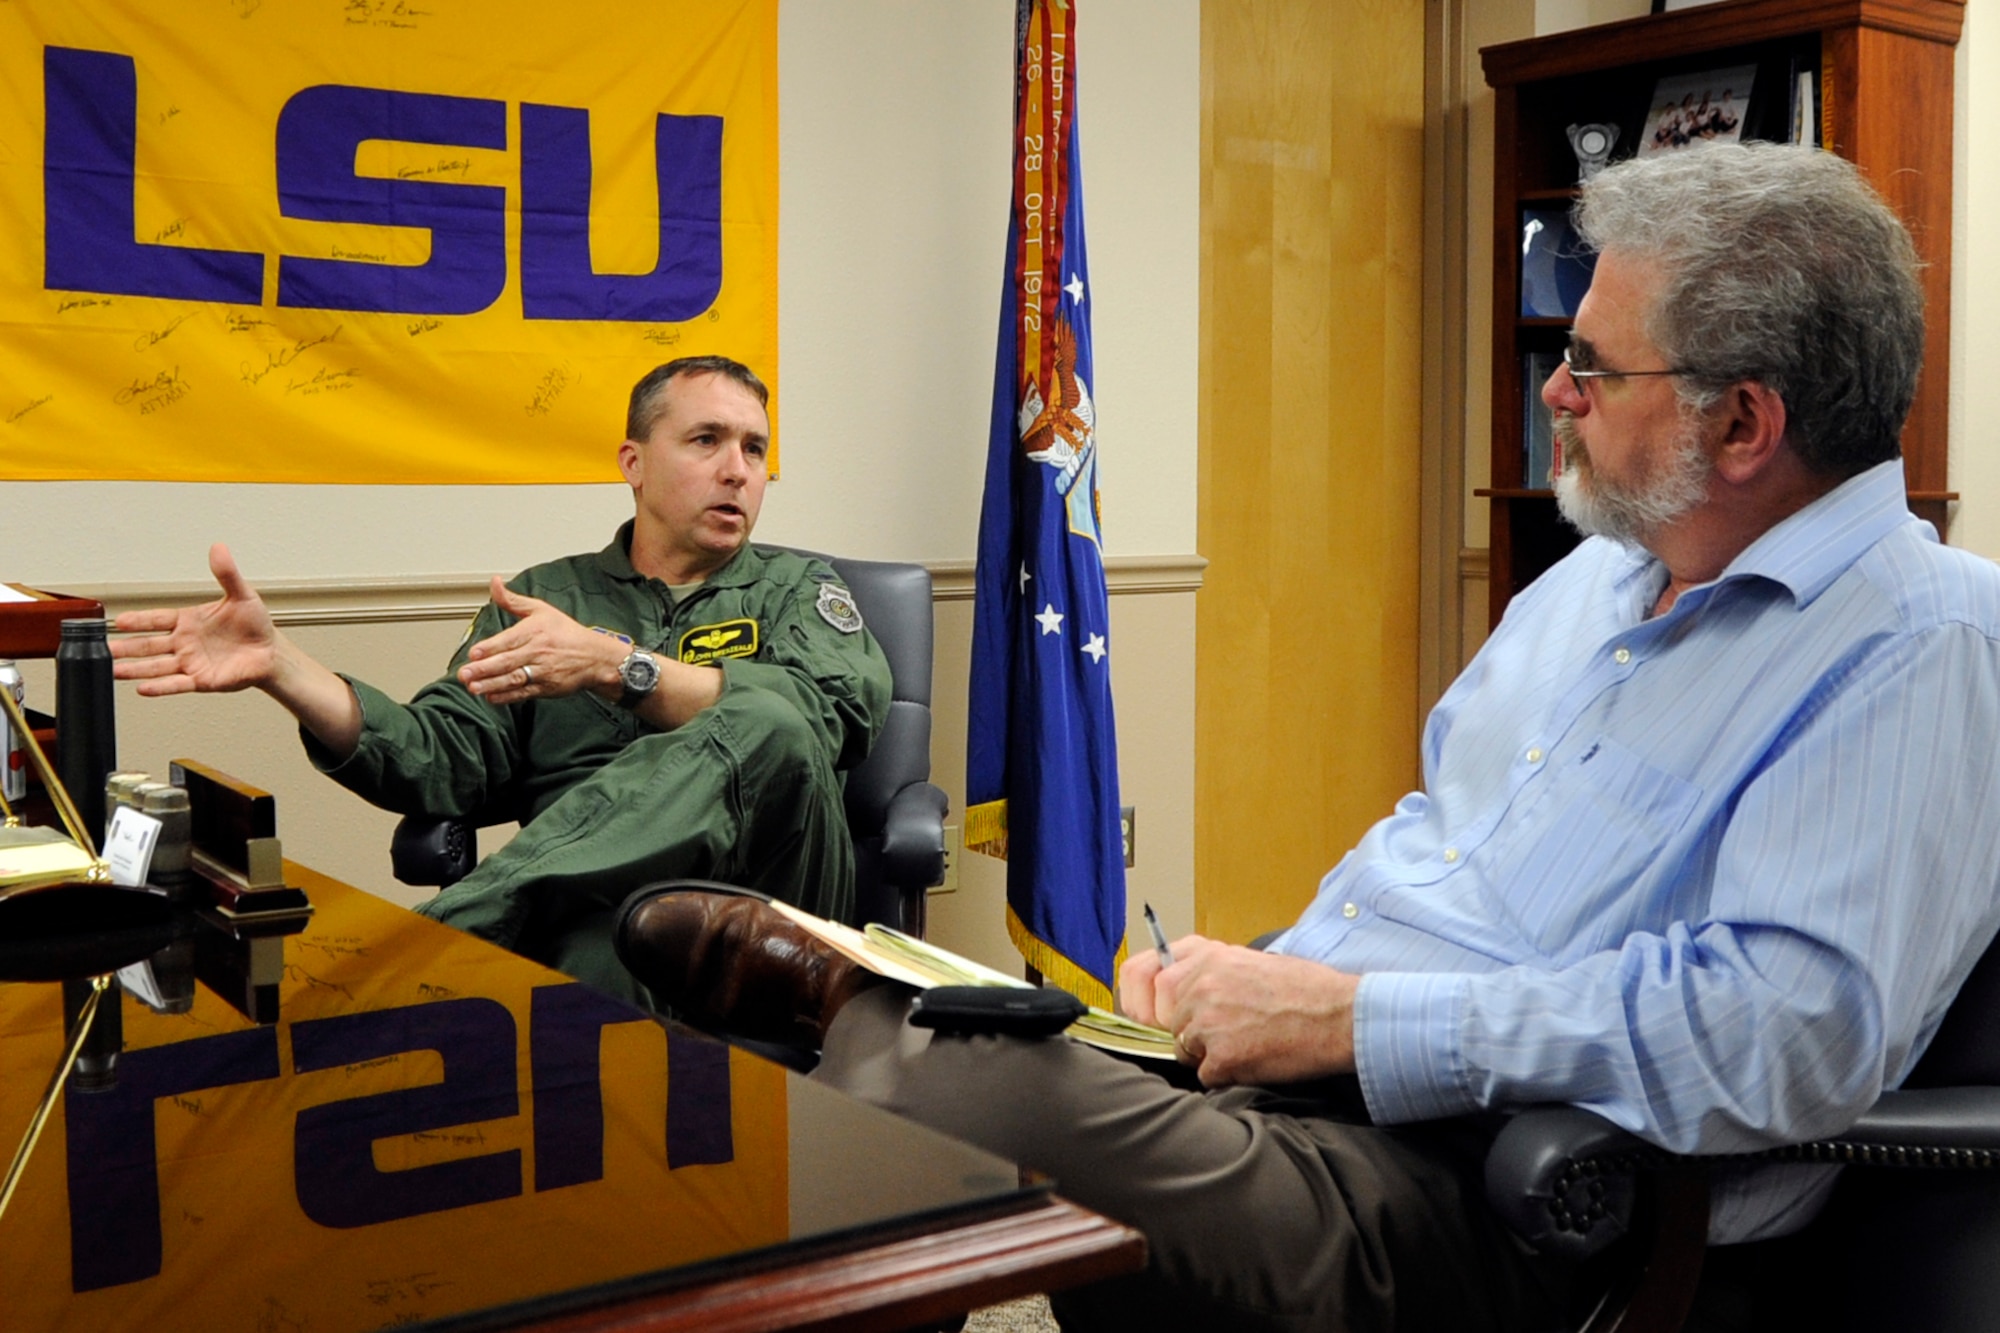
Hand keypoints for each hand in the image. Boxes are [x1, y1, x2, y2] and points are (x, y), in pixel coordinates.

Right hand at [111, 543, 281, 695]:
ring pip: (157, 666)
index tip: (119, 621)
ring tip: (114, 670)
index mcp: (188, 621)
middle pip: (149, 644)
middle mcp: (185, 642)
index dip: (140, 620)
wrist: (271, 652)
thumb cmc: (255, 625)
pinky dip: (160, 687)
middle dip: (126, 647)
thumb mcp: (242, 595)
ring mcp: (191, 662)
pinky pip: (177, 684)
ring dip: (136, 669)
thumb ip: (227, 574)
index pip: (158, 619)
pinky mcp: (201, 680)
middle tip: (104, 648)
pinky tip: (142, 688)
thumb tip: (219, 548)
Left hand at [459, 578, 623, 705]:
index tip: (474, 653)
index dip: (490, 648)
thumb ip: (512, 600)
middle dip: (484, 669)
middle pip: (508, 661)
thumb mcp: (540, 609)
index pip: (509, 640)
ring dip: (491, 684)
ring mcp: (542, 672)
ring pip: (513, 679)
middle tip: (465, 673)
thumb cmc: (566, 633)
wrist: (595, 657)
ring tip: (473, 687)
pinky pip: (523, 693)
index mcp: (536, 631)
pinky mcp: (546, 688)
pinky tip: (491, 696)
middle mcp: (539, 652)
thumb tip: (494, 583)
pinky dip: (506, 696)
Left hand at [1123, 935, 1358, 1086]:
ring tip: (1248, 1042)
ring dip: (1209, 1054)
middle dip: (1186, 1030)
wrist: (1339, 1015)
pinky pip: (1206, 1076)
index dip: (1146, 999)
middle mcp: (1199, 985)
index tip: (1151, 1011)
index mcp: (1205, 957)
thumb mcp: (1248, 960)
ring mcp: (1207, 1022)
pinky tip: (1255, 1059)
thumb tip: (1178, 988)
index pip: (1144, 976)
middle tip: (1223, 1033)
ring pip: (1184, 1049)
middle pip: (1165, 1019)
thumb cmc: (1304, 988)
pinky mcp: (1222, 1057)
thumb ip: (1209, 970)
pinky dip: (1227, 1075)